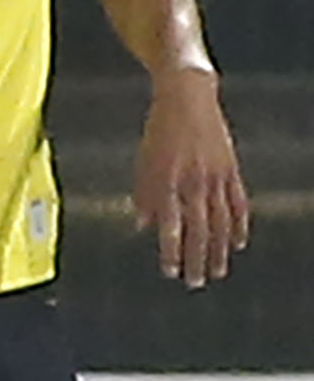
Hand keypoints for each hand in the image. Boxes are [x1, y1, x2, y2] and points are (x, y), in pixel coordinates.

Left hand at [136, 69, 248, 288]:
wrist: (187, 98)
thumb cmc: (159, 130)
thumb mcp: (143, 160)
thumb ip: (143, 194)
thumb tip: (141, 225)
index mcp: (167, 181)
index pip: (170, 226)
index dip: (171, 251)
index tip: (170, 271)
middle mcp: (193, 182)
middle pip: (199, 230)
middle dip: (197, 259)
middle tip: (196, 282)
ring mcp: (216, 177)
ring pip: (221, 221)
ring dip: (219, 249)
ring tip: (218, 271)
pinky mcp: (231, 170)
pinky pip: (238, 203)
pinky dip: (239, 224)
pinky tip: (238, 243)